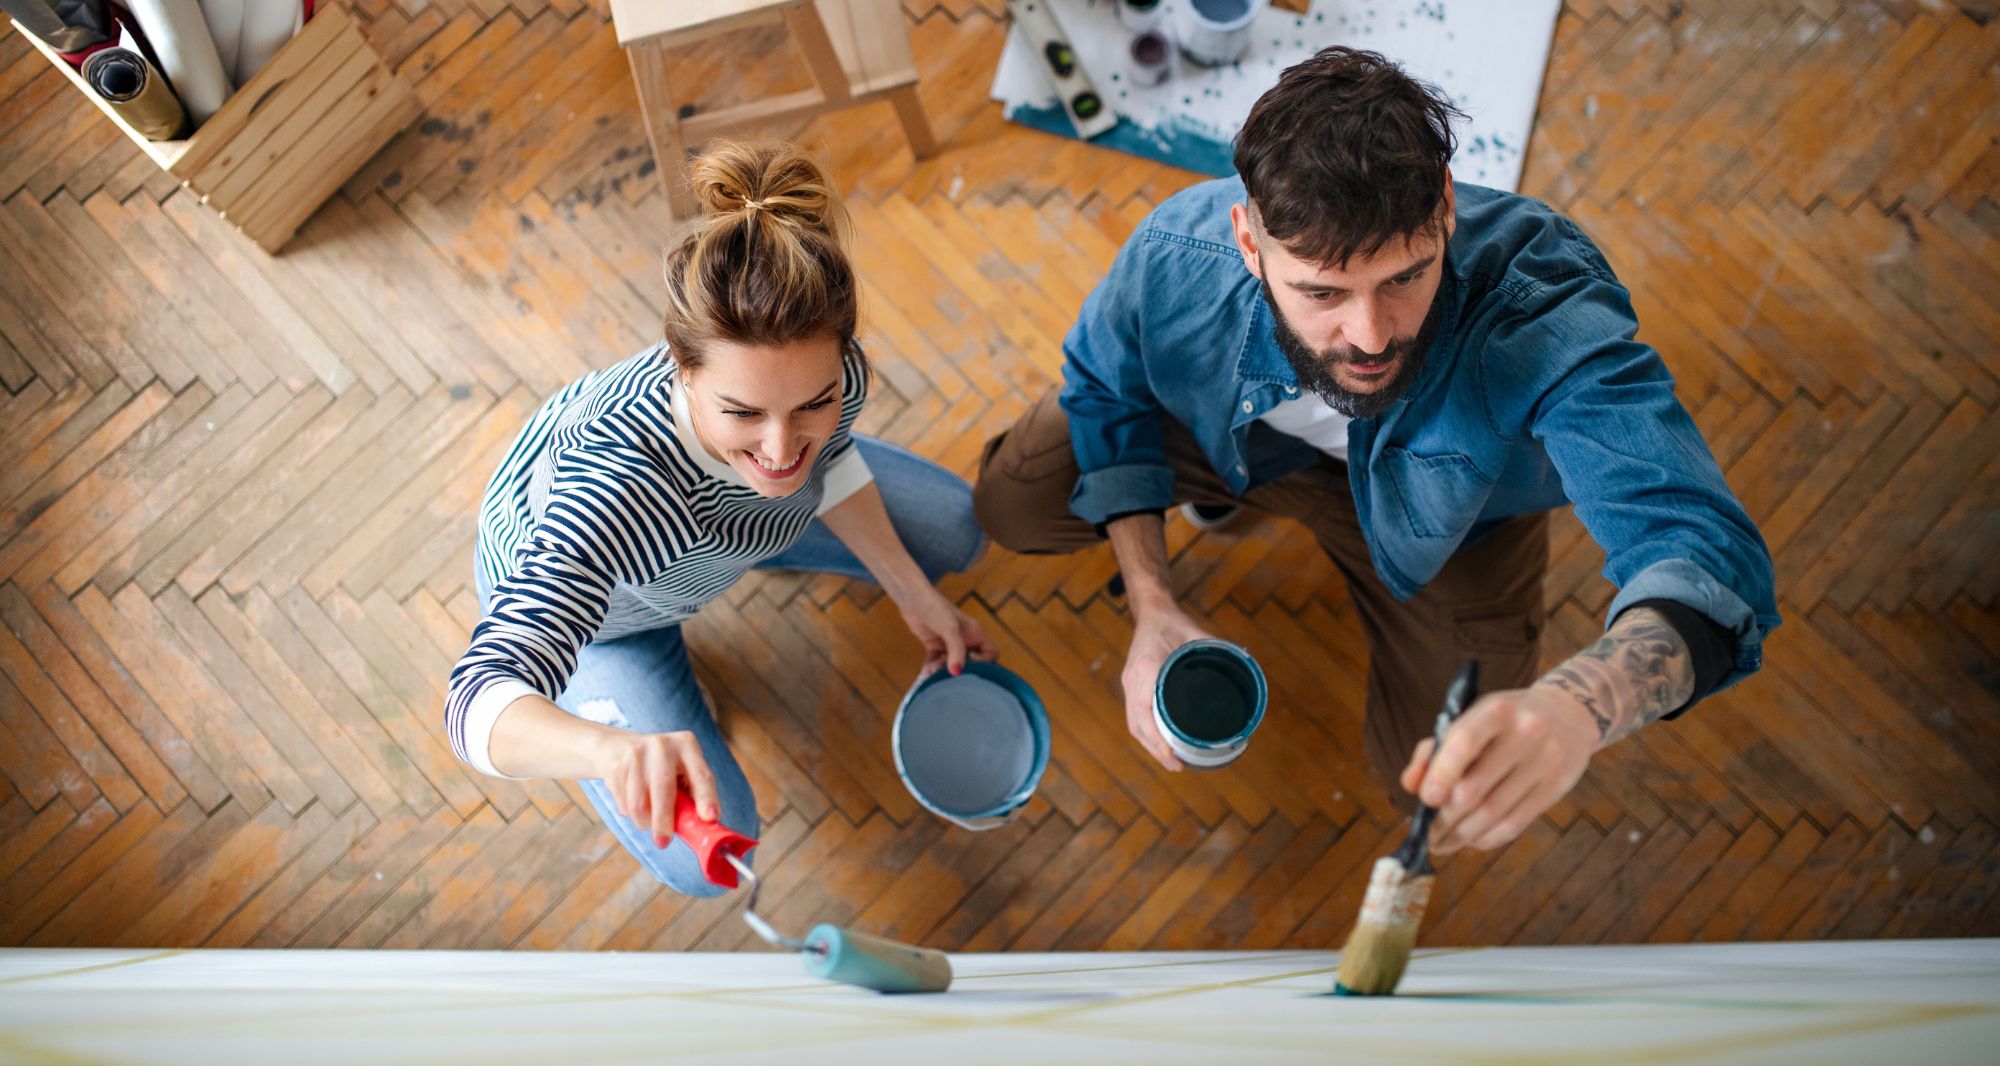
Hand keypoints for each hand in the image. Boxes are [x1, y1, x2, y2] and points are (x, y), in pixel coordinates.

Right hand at [594, 731, 719, 847]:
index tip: (710, 818)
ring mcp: (637, 754)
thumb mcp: (681, 771)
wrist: (617, 746)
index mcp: (687, 745)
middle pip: (664, 787)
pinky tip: (633, 803)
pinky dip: (631, 814)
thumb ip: (692, 796)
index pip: (701, 775)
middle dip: (664, 819)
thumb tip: (702, 827)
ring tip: (649, 821)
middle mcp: (662, 746)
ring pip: (639, 802)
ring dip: (645, 821)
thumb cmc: (661, 767)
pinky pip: (624, 804)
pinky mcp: (617, 766)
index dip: (706, 797)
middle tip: (663, 842)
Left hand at [898, 587, 996, 676]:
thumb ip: (956, 651)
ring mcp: (949, 643)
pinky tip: (925, 673)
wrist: (912, 598)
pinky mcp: (935, 645)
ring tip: (932, 670)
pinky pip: (937, 662)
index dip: (984, 662)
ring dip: (942, 671)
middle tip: (948, 671)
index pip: (991, 652)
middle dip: (960, 669)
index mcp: (975, 633)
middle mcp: (965, 639)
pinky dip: (931, 668)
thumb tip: (957, 672)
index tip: (969, 662)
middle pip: (971, 662)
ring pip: (952, 664)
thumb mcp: (950, 629)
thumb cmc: (935, 607)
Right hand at [1121, 608, 1214, 770]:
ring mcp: (1130, 684)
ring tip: (1172, 762)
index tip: (1172, 757)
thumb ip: (1218, 649)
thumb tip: (1246, 664)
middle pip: (1137, 726)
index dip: (1157, 740)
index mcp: (1146, 668)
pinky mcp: (1133, 686)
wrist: (1152, 611)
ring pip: (1135, 724)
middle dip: (1155, 750)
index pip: (1144, 713)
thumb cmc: (1175, 622)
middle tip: (1178, 767)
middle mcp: (1133, 680)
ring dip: (1151, 746)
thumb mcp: (1197, 634)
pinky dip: (1148, 734)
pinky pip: (1136, 716)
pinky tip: (1162, 744)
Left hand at [1399, 685, 1598, 853]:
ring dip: (1462, 834)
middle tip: (1428, 832)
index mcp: (1498, 710)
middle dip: (1445, 816)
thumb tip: (1410, 785)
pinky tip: (1472, 840)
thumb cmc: (1507, 720)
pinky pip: (1516, 823)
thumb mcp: (1474, 718)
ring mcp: (1545, 761)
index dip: (1440, 774)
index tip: (1426, 799)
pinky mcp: (1557, 787)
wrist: (1571, 713)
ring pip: (1494, 812)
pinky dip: (1488, 838)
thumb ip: (1437, 749)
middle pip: (1475, 788)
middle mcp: (1525, 733)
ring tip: (1443, 842)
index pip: (1463, 743)